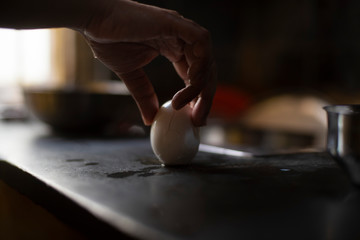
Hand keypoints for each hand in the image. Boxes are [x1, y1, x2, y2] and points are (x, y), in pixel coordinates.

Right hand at [83, 0, 215, 125]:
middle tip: (198, 120)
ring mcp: (179, 29)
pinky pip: (200, 42)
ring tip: (188, 106)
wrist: (92, 19)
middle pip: (205, 70)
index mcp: (173, 48)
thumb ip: (144, 95)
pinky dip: (201, 63)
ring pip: (206, 59)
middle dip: (205, 97)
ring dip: (202, 86)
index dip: (197, 98)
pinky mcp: (174, 22)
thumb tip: (149, 119)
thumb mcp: (130, 74)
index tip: (193, 118)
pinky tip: (190, 82)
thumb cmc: (108, 39)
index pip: (195, 75)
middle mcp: (180, 39)